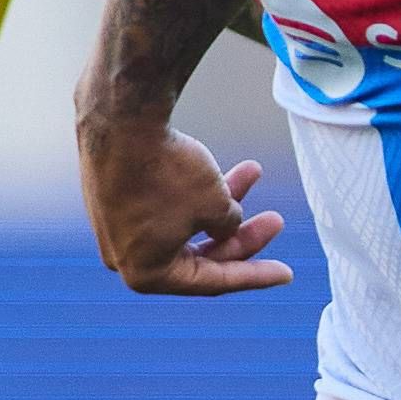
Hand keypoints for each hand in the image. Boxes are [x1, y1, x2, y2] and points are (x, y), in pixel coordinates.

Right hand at [85, 121, 292, 296]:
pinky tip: (219, 168)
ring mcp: (116, 226)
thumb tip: (226, 225)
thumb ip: (227, 226)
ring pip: (183, 223)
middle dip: (240, 236)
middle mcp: (125, 257)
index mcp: (146, 274)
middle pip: (198, 254)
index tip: (287, 273)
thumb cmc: (169, 172)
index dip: (255, 276)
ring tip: (254, 172)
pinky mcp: (113, 196)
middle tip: (275, 220)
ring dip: (221, 202)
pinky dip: (192, 192)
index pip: (212, 281)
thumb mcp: (215, 207)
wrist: (120, 118)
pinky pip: (163, 205)